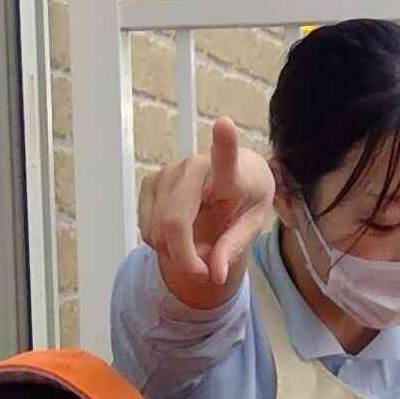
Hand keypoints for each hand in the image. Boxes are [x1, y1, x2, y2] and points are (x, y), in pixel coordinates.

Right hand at [138, 116, 275, 302]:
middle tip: (205, 273)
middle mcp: (194, 166)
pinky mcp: (151, 180)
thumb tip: (214, 275)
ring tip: (198, 249)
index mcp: (230, 172)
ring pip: (156, 230)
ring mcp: (167, 171)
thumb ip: (234, 247)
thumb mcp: (252, 224)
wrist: (237, 175)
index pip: (226, 155)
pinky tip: (181, 235)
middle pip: (174, 222)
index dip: (224, 142)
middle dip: (185, 258)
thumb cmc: (247, 198)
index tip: (224, 123)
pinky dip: (161, 244)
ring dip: (174, 253)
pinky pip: (146, 227)